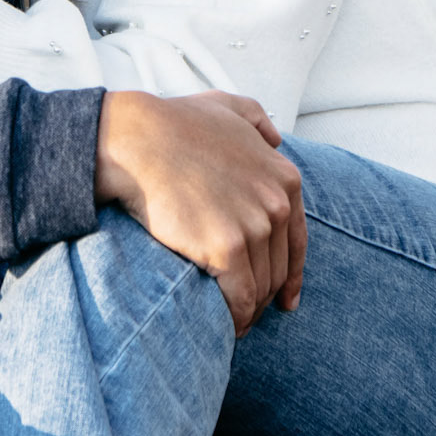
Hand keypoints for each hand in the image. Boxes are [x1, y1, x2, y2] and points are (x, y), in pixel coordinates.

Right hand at [94, 90, 304, 334]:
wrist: (137, 141)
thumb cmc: (173, 124)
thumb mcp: (227, 107)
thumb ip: (258, 121)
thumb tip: (275, 139)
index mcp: (284, 177)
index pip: (298, 240)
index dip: (292, 273)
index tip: (286, 298)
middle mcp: (277, 203)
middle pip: (279, 268)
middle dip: (266, 295)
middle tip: (246, 312)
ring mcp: (255, 226)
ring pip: (261, 287)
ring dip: (250, 311)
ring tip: (233, 323)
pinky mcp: (227, 249)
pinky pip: (241, 299)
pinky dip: (236, 319)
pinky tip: (227, 327)